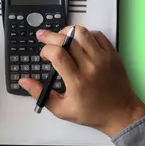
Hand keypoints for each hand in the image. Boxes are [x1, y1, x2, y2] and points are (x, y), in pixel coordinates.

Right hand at [20, 26, 144, 136]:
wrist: (120, 113)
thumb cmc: (92, 113)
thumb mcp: (62, 110)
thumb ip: (41, 94)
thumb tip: (24, 81)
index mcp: (77, 82)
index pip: (58, 54)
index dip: (46, 50)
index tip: (44, 55)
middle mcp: (91, 67)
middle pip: (68, 40)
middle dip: (51, 36)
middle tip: (43, 36)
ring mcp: (103, 58)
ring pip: (82, 33)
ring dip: (68, 32)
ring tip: (60, 37)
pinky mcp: (112, 54)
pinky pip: (97, 34)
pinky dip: (85, 34)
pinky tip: (78, 41)